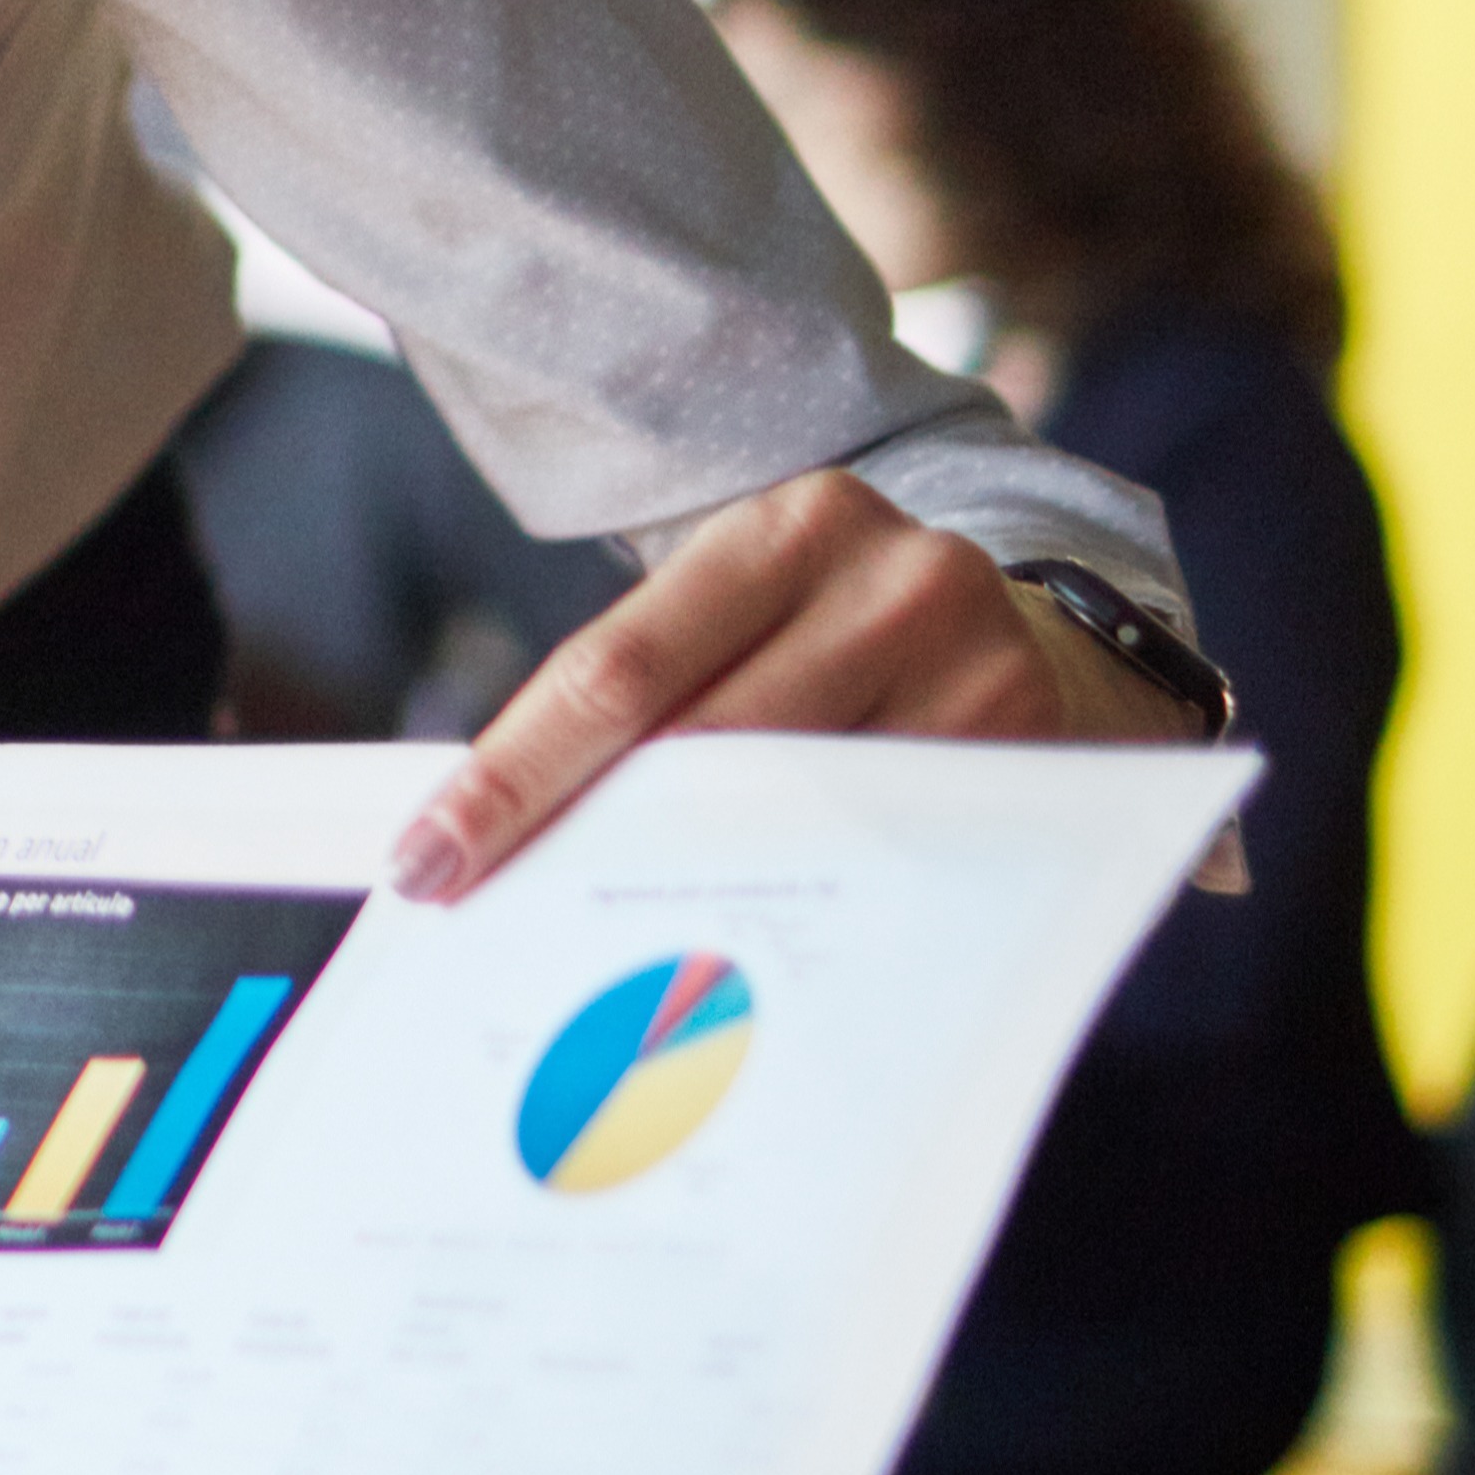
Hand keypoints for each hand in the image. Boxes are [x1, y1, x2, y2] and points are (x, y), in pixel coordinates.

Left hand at [391, 469, 1202, 896]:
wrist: (1047, 644)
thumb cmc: (848, 644)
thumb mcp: (756, 619)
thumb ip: (654, 696)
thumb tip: (493, 833)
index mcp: (789, 526)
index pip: (617, 669)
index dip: (513, 776)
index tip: (427, 860)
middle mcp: (890, 576)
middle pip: (700, 745)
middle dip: (582, 839)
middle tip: (491, 922)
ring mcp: (974, 661)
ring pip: (786, 808)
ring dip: (682, 880)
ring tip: (600, 948)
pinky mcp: (1030, 747)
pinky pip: (877, 849)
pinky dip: (796, 895)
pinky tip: (738, 939)